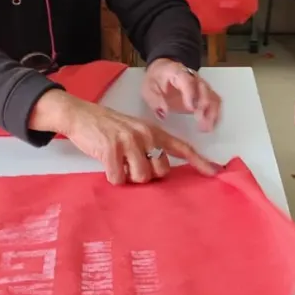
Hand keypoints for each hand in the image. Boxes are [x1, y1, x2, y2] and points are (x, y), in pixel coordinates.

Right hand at [30, 90, 216, 183]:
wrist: (80, 115)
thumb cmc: (108, 127)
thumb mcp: (134, 131)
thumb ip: (150, 147)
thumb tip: (160, 171)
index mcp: (153, 131)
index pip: (182, 147)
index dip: (199, 161)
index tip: (214, 172)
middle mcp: (145, 135)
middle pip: (159, 171)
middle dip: (146, 175)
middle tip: (131, 166)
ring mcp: (129, 142)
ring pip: (141, 177)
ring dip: (129, 177)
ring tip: (119, 164)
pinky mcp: (111, 150)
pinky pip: (119, 178)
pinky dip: (113, 178)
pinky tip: (107, 165)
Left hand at [142, 59, 220, 131]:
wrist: (163, 70)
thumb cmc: (156, 79)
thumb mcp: (148, 88)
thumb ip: (155, 100)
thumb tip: (163, 113)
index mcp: (177, 72)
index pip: (187, 81)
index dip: (191, 94)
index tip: (191, 109)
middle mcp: (194, 77)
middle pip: (205, 89)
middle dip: (205, 106)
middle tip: (201, 123)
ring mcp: (201, 86)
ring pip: (213, 96)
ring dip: (212, 112)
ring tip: (207, 128)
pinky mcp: (205, 94)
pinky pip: (214, 102)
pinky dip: (215, 114)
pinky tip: (211, 126)